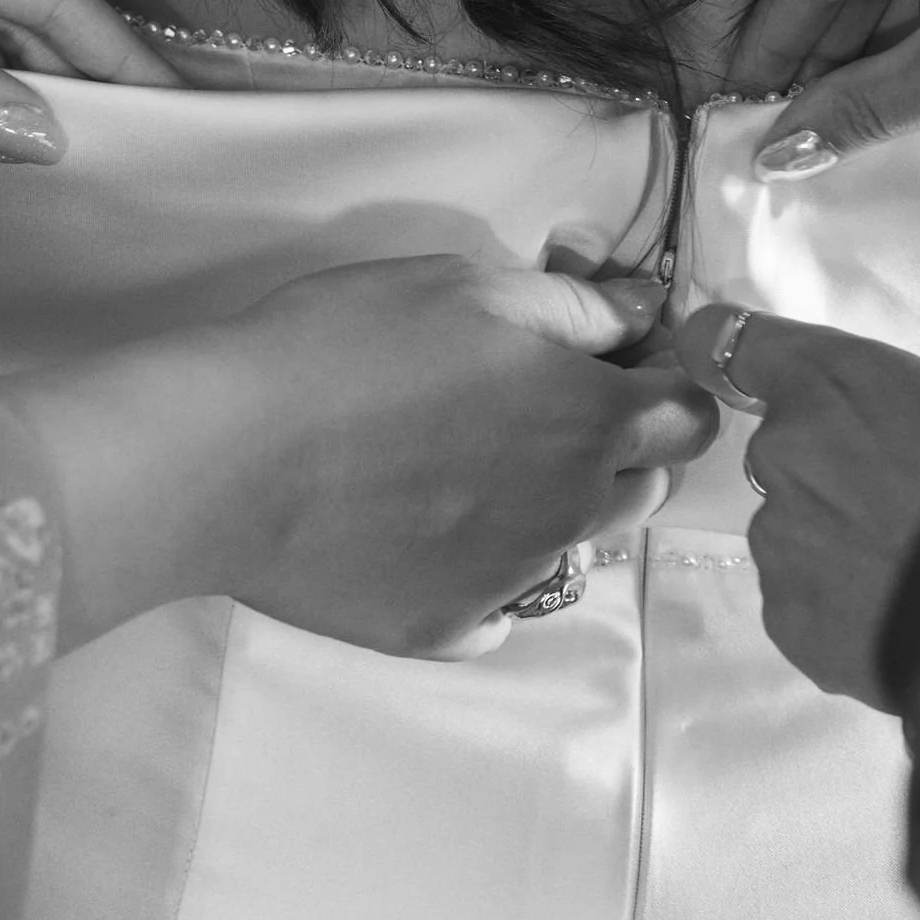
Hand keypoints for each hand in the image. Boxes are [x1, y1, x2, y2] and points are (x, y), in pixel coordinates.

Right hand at [2, 256, 717, 657]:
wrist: (227, 456)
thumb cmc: (349, 345)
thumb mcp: (469, 288)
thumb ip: (574, 309)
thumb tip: (642, 313)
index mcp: (592, 422)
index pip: (692, 415)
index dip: (665, 381)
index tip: (617, 359)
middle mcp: (571, 513)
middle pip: (643, 487)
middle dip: (619, 445)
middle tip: (536, 404)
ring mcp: (511, 584)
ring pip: (574, 547)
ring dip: (555, 507)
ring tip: (472, 464)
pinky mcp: (444, 631)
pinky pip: (498, 609)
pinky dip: (482, 574)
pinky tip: (424, 532)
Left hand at [677, 304, 919, 704]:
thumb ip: (878, 393)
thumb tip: (840, 402)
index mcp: (830, 379)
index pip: (731, 343)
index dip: (724, 354)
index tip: (722, 365)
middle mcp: (784, 450)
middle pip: (781, 456)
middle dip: (829, 475)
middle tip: (902, 501)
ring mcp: (779, 539)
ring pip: (793, 534)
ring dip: (837, 544)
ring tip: (912, 563)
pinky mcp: (787, 618)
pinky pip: (802, 602)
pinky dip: (840, 607)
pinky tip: (899, 610)